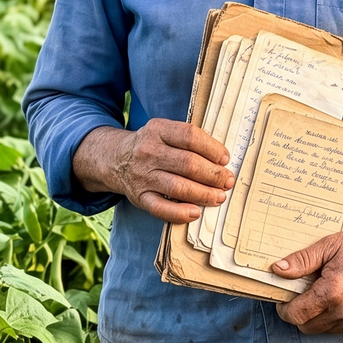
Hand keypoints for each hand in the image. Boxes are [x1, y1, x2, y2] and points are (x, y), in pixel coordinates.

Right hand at [71, 120, 230, 223]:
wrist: (116, 159)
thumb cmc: (151, 146)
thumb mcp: (164, 131)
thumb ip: (188, 140)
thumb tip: (221, 160)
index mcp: (158, 130)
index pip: (190, 136)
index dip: (212, 149)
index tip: (225, 159)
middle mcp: (149, 151)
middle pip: (188, 164)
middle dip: (214, 175)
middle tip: (227, 181)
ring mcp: (143, 175)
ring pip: (179, 187)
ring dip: (204, 194)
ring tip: (219, 196)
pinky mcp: (140, 197)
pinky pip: (161, 208)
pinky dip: (180, 212)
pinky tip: (195, 212)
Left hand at [270, 216, 342, 333]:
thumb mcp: (329, 246)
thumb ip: (301, 261)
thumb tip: (278, 270)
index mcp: (332, 292)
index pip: (296, 315)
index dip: (285, 310)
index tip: (284, 301)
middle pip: (307, 327)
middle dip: (300, 314)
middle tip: (302, 297)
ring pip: (324, 330)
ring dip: (317, 318)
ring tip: (323, 296)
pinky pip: (342, 329)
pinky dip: (335, 320)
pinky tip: (339, 301)